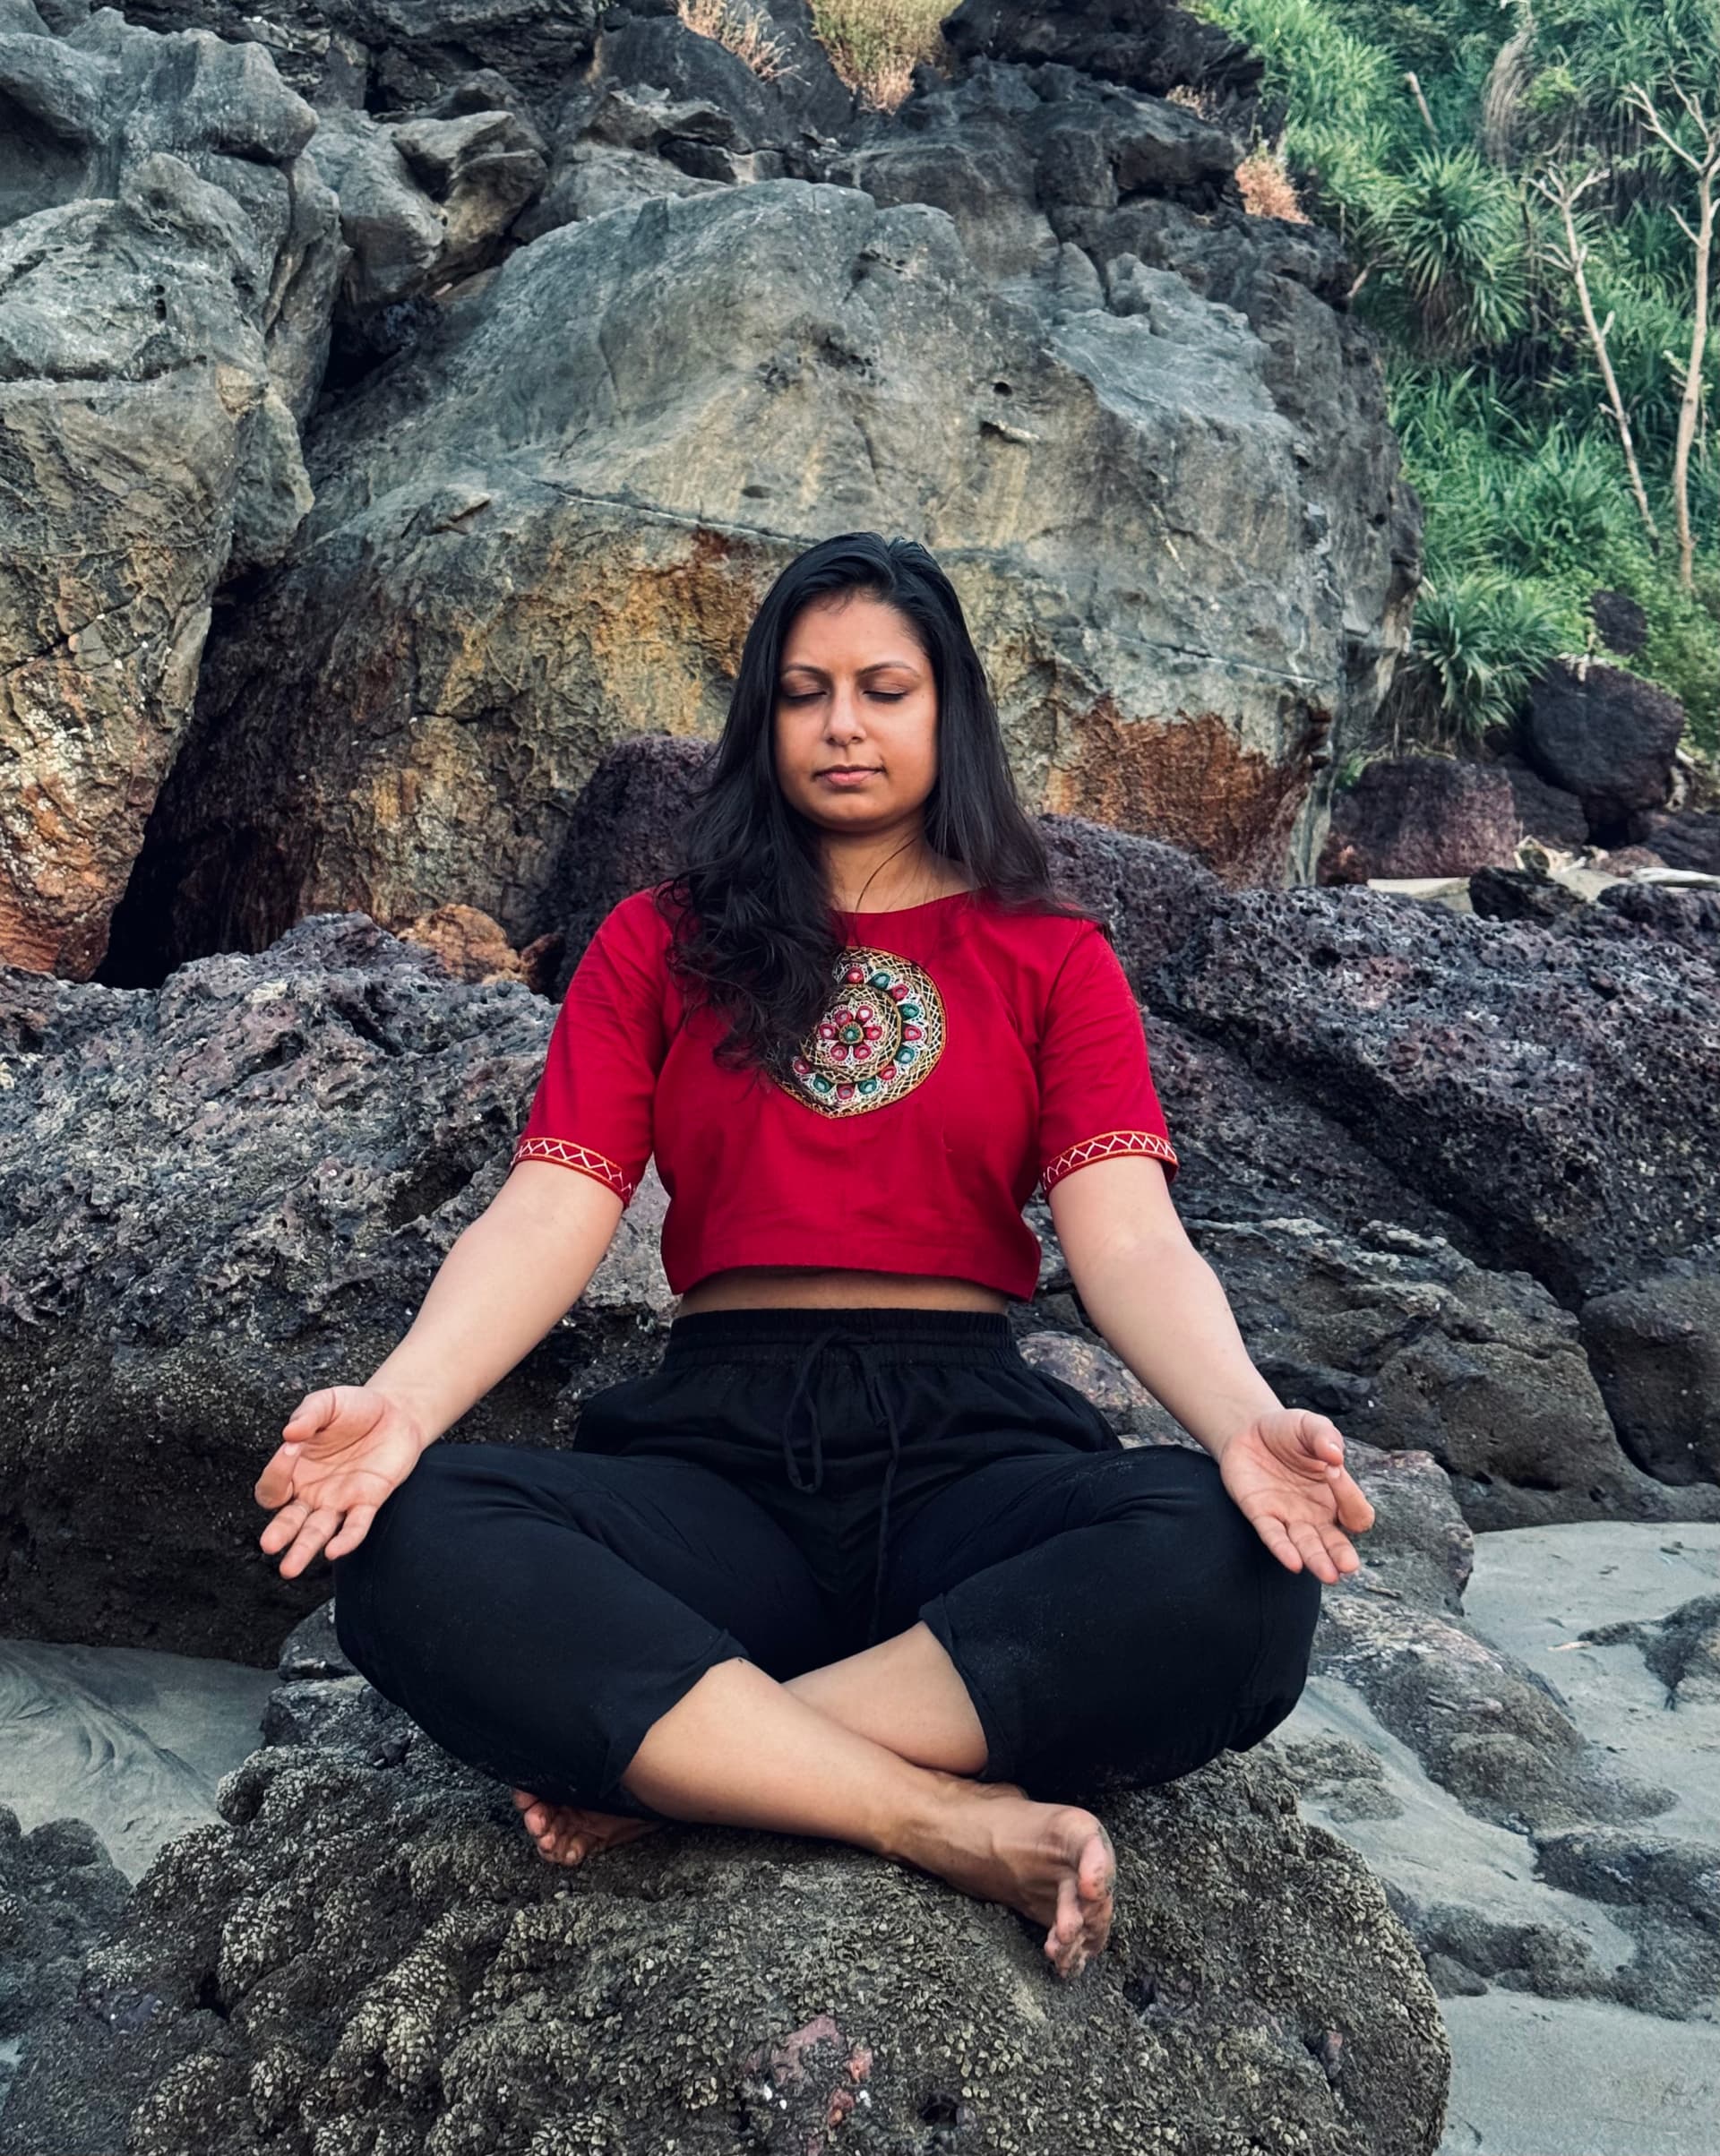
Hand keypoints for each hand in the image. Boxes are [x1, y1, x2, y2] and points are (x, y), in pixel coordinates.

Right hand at [254, 1384, 427, 1577]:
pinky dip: (346, 1539)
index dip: (277, 1471)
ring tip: (289, 1568)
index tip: (292, 1446)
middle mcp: (311, 1492)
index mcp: (294, 1470)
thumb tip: (289, 1433)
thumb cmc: (355, 1409)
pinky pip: (355, 1526)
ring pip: (317, 1532)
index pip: (273, 1485)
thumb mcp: (328, 1402)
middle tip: (269, 1545)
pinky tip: (335, 1550)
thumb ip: (308, 1414)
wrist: (397, 1412)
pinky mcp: (368, 1502)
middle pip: (288, 1520)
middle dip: (278, 1534)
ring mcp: (339, 1500)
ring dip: (304, 1549)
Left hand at [1216, 1408, 1374, 1584]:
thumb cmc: (1287, 1432)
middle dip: (1342, 1555)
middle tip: (1348, 1566)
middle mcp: (1316, 1513)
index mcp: (1336, 1495)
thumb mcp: (1308, 1425)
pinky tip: (1293, 1562)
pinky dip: (1283, 1549)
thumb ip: (1324, 1436)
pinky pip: (1273, 1536)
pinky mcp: (1261, 1515)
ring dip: (1316, 1560)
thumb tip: (1336, 1456)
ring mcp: (1289, 1517)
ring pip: (1306, 1546)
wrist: (1247, 1430)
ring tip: (1329, 1575)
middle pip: (1335, 1542)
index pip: (1356, 1511)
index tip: (1332, 1469)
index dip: (1349, 1495)